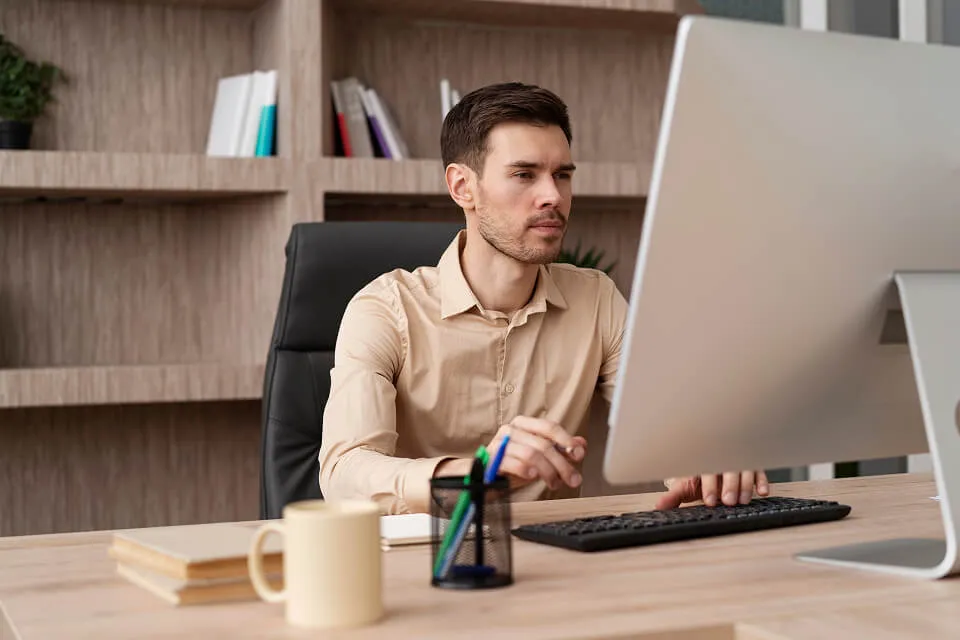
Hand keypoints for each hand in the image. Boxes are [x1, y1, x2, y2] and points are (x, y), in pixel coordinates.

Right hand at [434, 416, 586, 490]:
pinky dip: (526, 470)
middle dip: (562, 464)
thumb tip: (581, 445)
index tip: (578, 454)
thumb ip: (559, 449)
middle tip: (573, 479)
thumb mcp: (539, 457)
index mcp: (523, 424)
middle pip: (543, 444)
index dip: (566, 440)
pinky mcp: (490, 460)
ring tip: (554, 483)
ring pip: (531, 454)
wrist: (482, 478)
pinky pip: (512, 463)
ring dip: (548, 471)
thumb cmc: (512, 465)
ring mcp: (499, 444)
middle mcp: (510, 430)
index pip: (549, 427)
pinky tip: (533, 477)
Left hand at [655, 471, 769, 509]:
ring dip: (745, 485)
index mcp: (703, 461)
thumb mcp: (685, 486)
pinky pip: (759, 470)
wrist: (711, 465)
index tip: (710, 501)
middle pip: (727, 468)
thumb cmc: (698, 477)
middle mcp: (721, 458)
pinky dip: (762, 480)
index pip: (706, 470)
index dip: (709, 485)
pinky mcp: (752, 465)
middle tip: (728, 502)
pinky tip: (762, 492)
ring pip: (744, 469)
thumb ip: (673, 497)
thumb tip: (658, 507)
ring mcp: (738, 460)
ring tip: (743, 501)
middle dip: (729, 485)